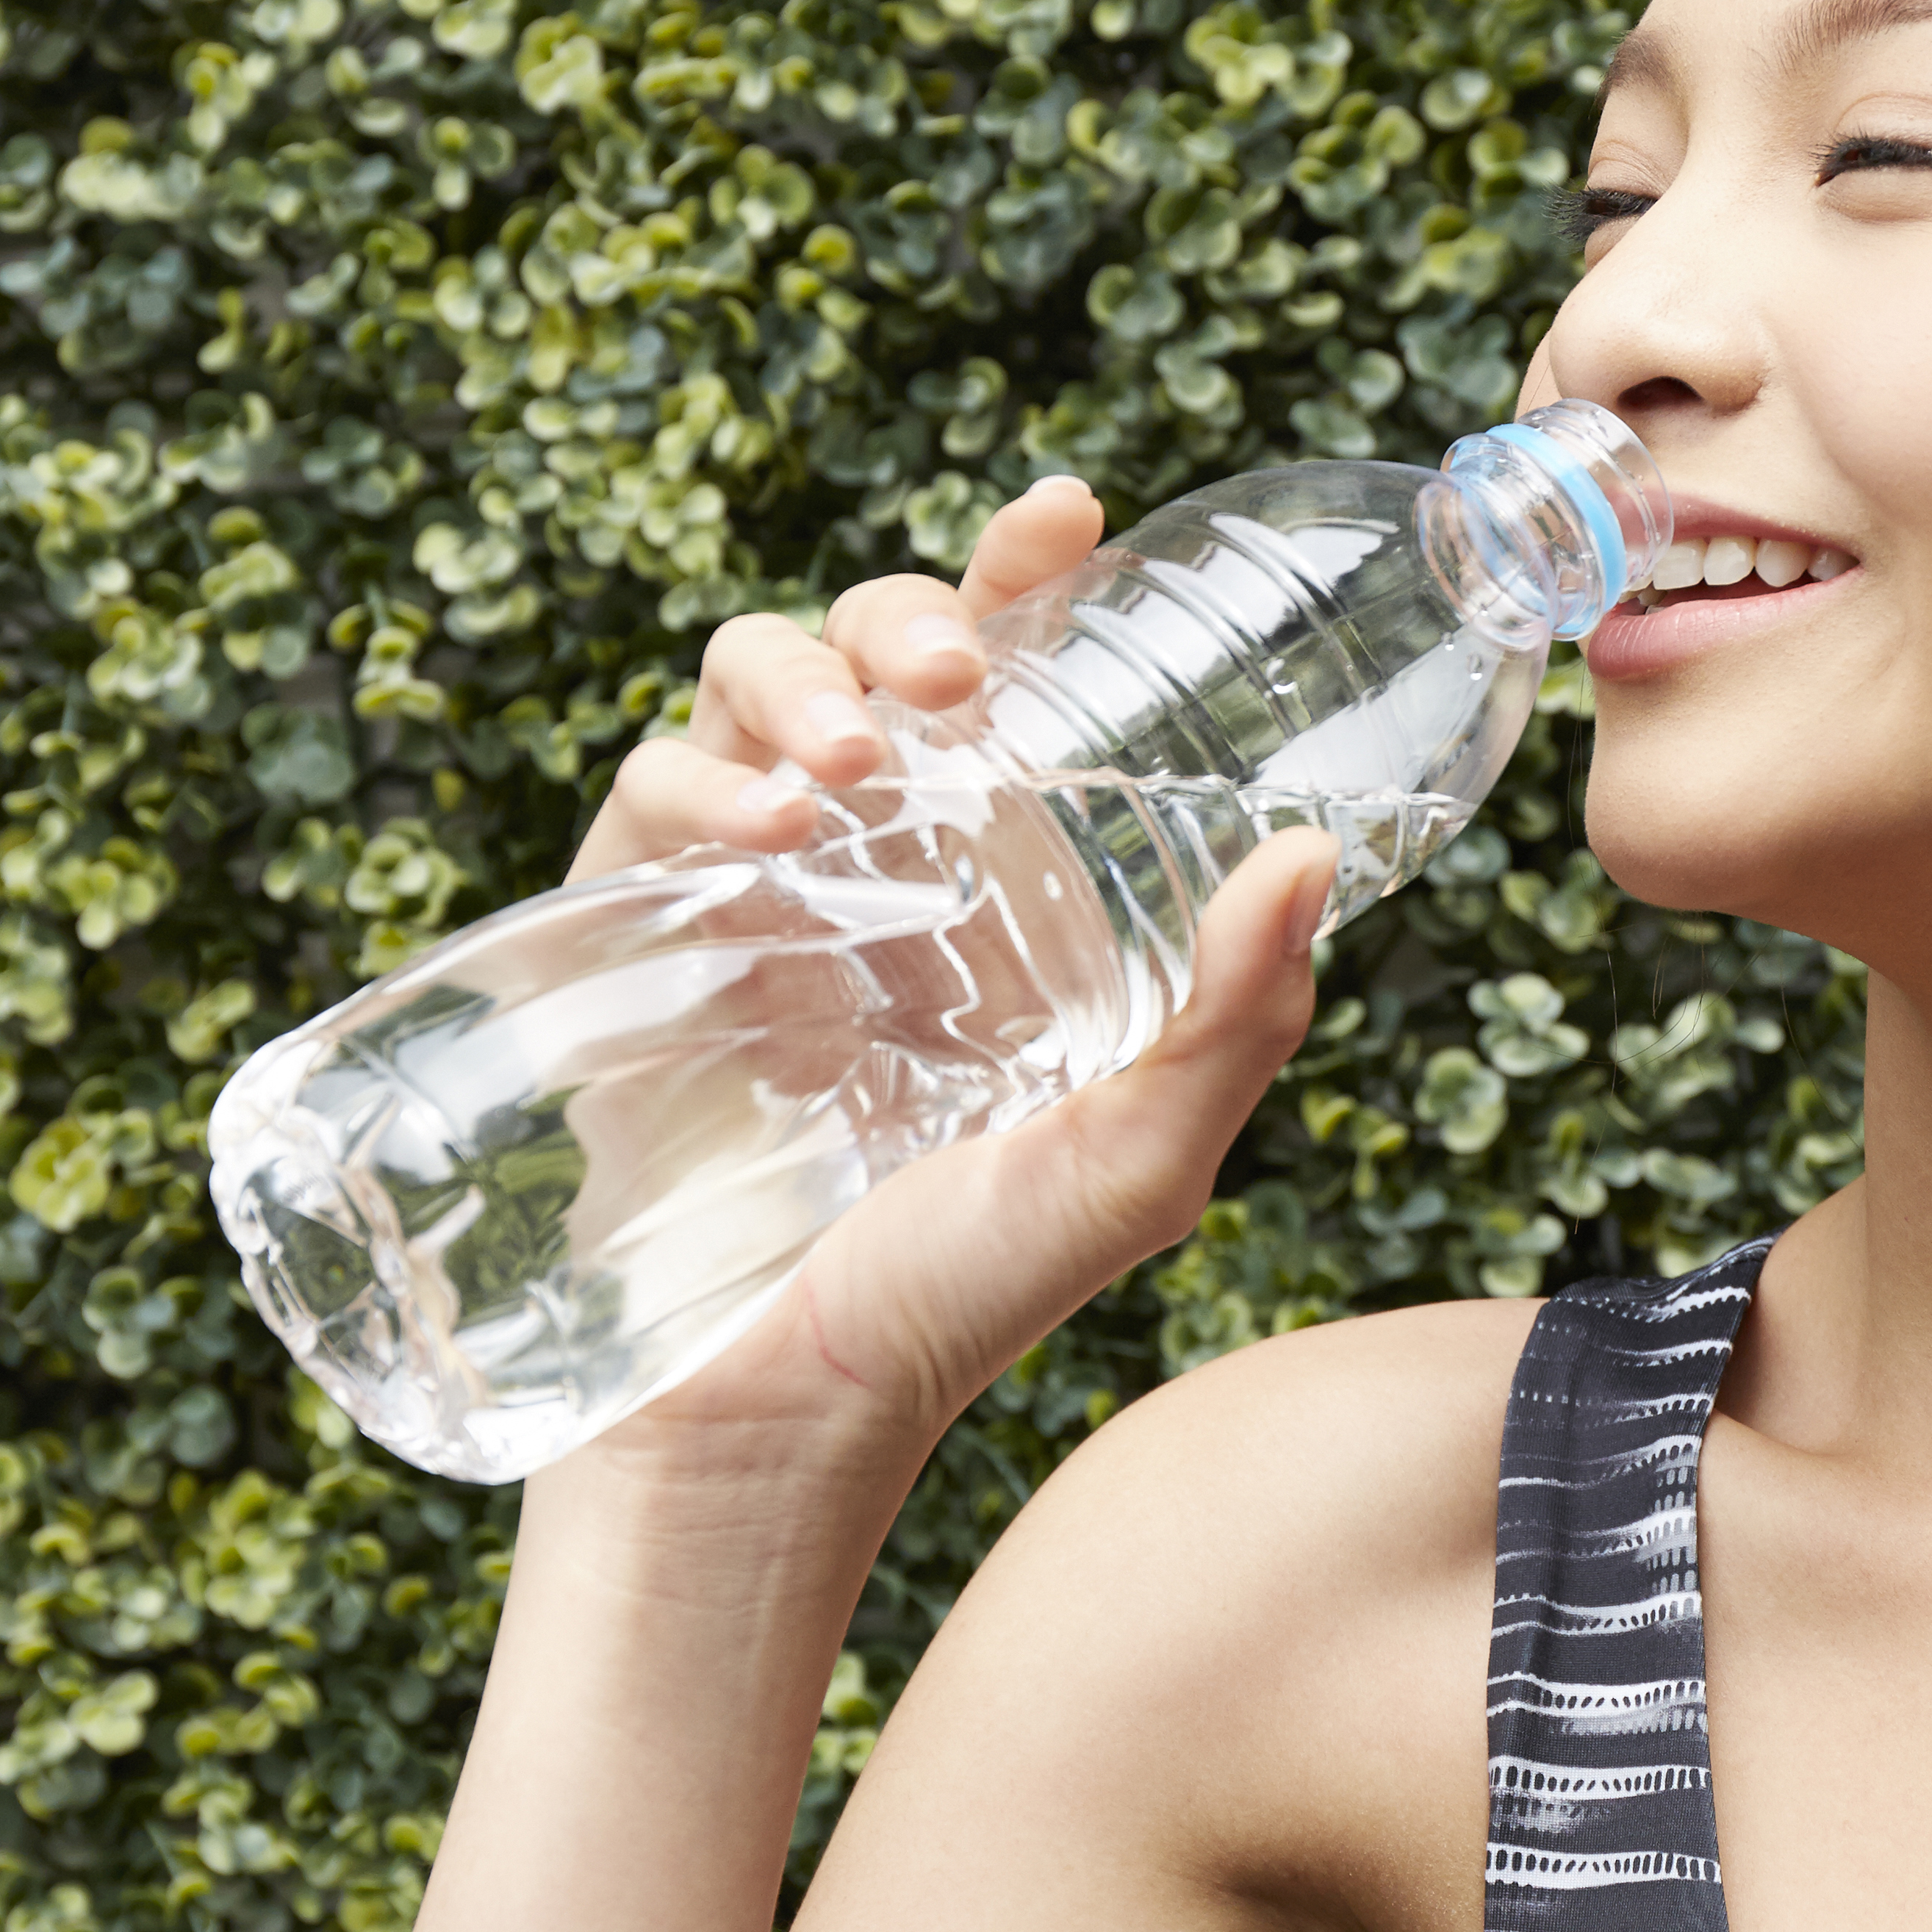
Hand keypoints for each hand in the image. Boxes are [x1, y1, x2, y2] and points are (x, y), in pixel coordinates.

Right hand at [548, 475, 1345, 1485]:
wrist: (771, 1417)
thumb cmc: (952, 1299)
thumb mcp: (1130, 1164)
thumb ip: (1231, 1020)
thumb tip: (1309, 853)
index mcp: (991, 882)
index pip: (1002, 682)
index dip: (1017, 576)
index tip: (1062, 514)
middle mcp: (866, 861)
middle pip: (865, 650)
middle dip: (902, 621)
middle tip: (952, 683)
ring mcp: (738, 889)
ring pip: (746, 689)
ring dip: (799, 686)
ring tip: (852, 771)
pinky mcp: (623, 932)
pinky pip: (645, 790)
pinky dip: (699, 782)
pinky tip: (763, 839)